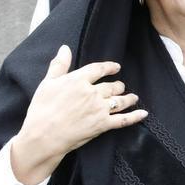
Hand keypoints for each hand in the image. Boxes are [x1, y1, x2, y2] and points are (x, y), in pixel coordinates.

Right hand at [10, 45, 147, 184]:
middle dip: (118, 85)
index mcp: (78, 80)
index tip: (116, 67)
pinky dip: (135, 117)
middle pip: (112, 86)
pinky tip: (143, 114)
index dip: (109, 67)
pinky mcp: (103, 125)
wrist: (43, 135)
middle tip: (121, 85)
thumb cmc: (41, 109)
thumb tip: (65, 48)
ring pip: (120, 100)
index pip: (99, 69)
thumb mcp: (47, 83)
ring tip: (133, 97)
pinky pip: (123, 120)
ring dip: (128, 98)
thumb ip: (59, 65)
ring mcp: (99, 109)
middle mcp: (92, 93)